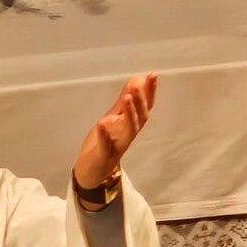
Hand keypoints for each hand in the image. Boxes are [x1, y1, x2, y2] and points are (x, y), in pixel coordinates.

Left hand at [73, 72, 156, 189]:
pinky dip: (105, 135)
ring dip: (130, 114)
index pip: (145, 107)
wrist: (92, 171)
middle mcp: (128, 135)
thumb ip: (125, 101)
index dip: (150, 92)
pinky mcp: (104, 156)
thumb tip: (137, 80)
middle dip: (141, 101)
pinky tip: (102, 123)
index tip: (153, 75)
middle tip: (139, 84)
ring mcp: (117, 146)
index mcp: (132, 125)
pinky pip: (106, 146)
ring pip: (129, 131)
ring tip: (127, 98)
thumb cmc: (106, 143)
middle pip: (140, 118)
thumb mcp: (114, 119)